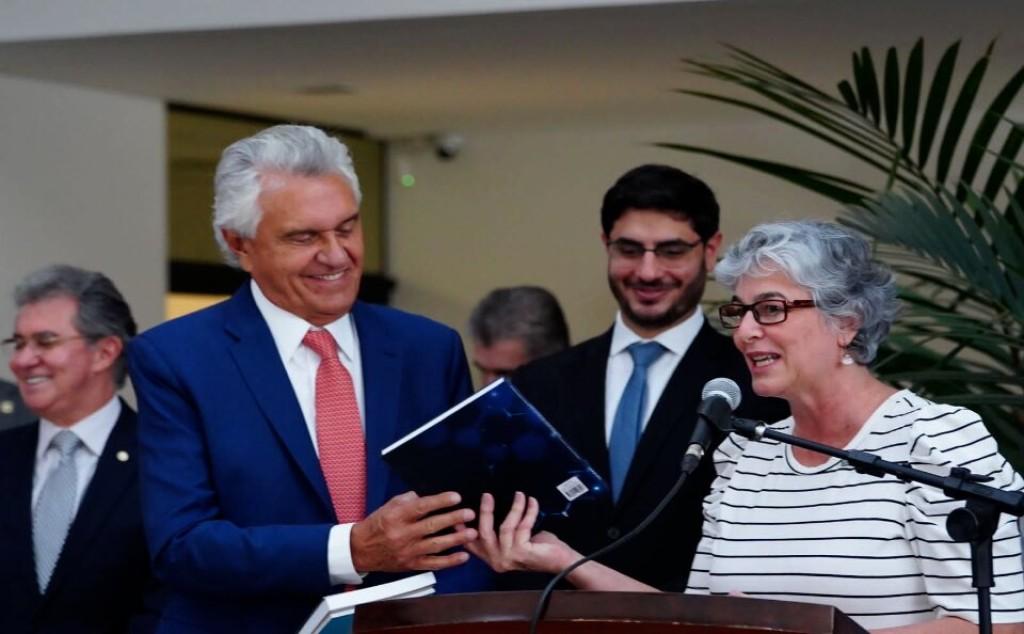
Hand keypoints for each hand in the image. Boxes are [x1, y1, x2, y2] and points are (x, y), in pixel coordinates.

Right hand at [350, 491, 477, 571]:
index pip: (422, 507)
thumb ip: (408, 500)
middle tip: (470, 514)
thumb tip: (426, 497)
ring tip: (472, 533)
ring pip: (435, 545)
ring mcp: (408, 551)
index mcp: (397, 516)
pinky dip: (449, 561)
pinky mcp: (411, 564)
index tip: (456, 497)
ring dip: (456, 539)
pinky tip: (463, 556)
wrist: (361, 550)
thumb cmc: (376, 525)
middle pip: (432, 526)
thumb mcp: (388, 506)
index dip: (440, 501)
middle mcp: (403, 534)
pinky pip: (433, 563)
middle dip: (453, 519)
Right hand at [464, 491, 577, 574]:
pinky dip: (528, 511)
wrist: (561, 561)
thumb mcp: (514, 539)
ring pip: (505, 527)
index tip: (457, 515)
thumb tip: (488, 509)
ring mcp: (510, 558)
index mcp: (493, 558)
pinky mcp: (523, 552)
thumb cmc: (538, 548)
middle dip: (485, 512)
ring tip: (519, 494)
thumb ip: (500, 532)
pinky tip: (532, 502)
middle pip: (484, 533)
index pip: (472, 545)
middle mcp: (497, 561)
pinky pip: (522, 526)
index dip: (463, 530)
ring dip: (514, 508)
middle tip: (486, 495)